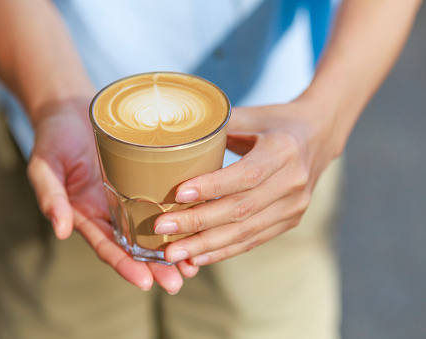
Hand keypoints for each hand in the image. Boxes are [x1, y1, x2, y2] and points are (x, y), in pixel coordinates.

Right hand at [27, 98, 198, 293]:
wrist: (71, 108)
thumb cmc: (53, 137)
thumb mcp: (45, 166)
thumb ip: (50, 197)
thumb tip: (61, 231)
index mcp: (85, 215)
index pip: (107, 246)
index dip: (125, 265)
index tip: (146, 283)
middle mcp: (109, 211)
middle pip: (134, 245)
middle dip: (155, 266)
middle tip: (177, 283)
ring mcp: (128, 195)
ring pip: (153, 227)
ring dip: (172, 247)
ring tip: (194, 265)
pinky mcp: (144, 177)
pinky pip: (162, 198)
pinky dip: (179, 213)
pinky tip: (198, 222)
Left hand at [154, 99, 339, 264]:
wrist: (318, 136)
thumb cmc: (276, 122)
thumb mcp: (251, 115)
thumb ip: (217, 125)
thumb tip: (173, 134)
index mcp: (284, 150)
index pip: (245, 175)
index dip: (211, 187)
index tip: (178, 195)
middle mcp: (293, 182)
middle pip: (241, 209)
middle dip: (198, 223)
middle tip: (162, 228)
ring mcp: (294, 206)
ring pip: (245, 231)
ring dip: (206, 245)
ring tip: (173, 253)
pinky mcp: (290, 220)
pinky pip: (253, 240)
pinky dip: (224, 250)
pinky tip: (198, 258)